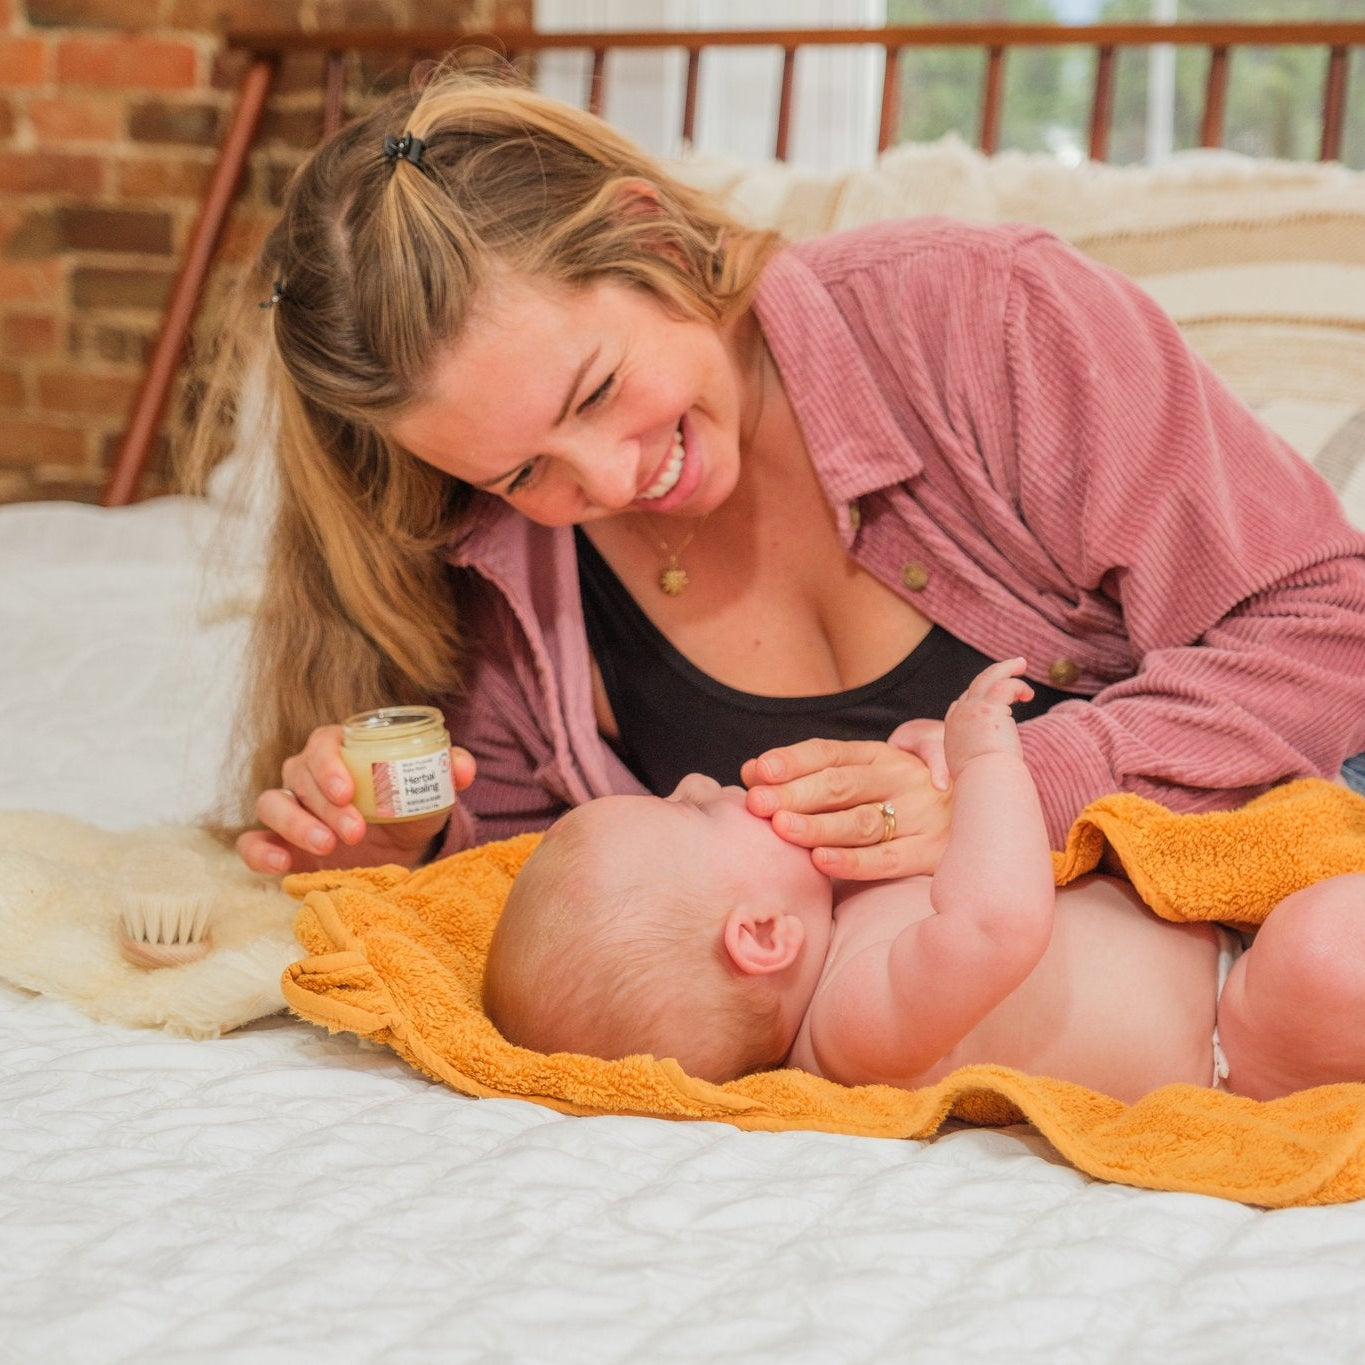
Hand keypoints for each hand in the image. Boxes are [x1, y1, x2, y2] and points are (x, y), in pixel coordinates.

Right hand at [236, 723, 476, 874]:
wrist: (399, 850)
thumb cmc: (408, 807)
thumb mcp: (431, 790)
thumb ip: (447, 771)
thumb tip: (462, 768)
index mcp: (342, 749)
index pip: (324, 742)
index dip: (330, 764)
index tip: (349, 791)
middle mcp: (307, 773)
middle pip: (300, 775)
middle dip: (325, 805)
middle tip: (356, 831)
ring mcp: (290, 807)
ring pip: (271, 803)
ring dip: (295, 824)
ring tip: (329, 846)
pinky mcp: (278, 841)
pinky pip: (252, 841)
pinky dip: (259, 850)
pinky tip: (281, 864)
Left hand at [741, 734, 952, 879]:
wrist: (986, 814)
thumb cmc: (899, 798)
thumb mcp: (868, 772)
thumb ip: (812, 773)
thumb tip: (751, 773)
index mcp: (880, 755)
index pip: (830, 753)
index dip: (792, 760)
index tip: (757, 771)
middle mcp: (900, 780)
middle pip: (841, 785)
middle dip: (794, 793)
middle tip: (758, 804)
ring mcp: (918, 816)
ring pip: (860, 822)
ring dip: (817, 825)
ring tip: (782, 828)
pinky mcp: (930, 854)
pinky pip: (886, 861)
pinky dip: (852, 862)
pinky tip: (820, 862)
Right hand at [943, 657, 1033, 775]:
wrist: (983, 781)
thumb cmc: (983, 781)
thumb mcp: (970, 766)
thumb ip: (976, 756)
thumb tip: (993, 762)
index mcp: (954, 729)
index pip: (962, 704)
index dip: (977, 696)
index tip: (992, 696)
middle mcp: (960, 715)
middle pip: (976, 685)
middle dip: (995, 672)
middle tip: (1015, 665)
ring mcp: (973, 709)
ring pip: (989, 677)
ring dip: (1007, 669)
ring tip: (1021, 664)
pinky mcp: (989, 707)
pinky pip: (1005, 686)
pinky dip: (1018, 686)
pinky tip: (1027, 695)